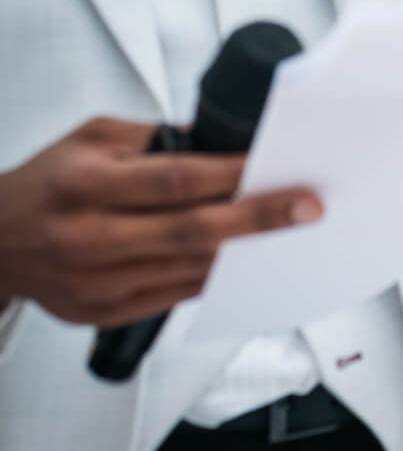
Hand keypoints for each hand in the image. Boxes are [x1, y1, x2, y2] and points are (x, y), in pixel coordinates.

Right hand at [0, 118, 320, 325]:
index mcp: (84, 186)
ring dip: (247, 251)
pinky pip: (179, 295)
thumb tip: (221, 141)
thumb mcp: (90, 140)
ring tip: (291, 232)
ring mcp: (97, 282)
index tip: (277, 167)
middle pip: (192, 231)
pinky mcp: (106, 312)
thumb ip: (154, 138)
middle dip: (259, 218)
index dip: (232, 175)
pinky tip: (247, 260)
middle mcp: (89, 237)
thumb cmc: (46, 185)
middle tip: (308, 207)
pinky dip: (217, 275)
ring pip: (191, 267)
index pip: (174, 180)